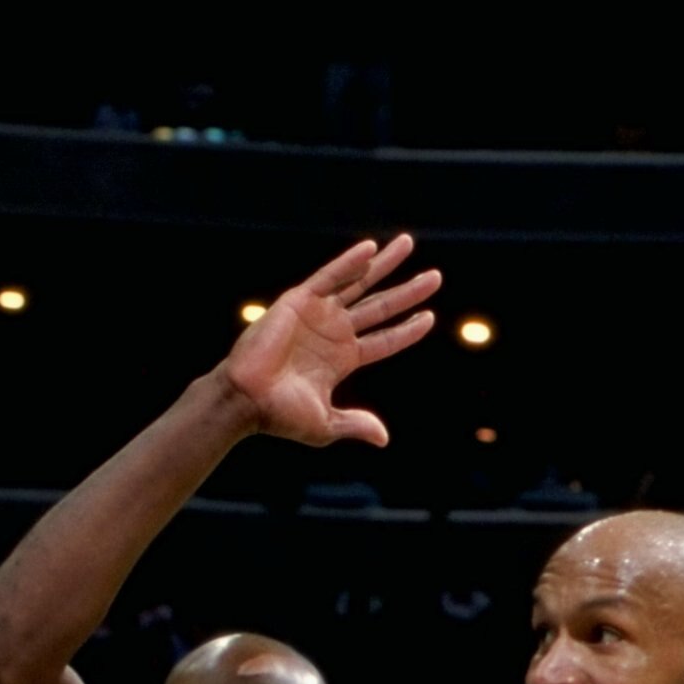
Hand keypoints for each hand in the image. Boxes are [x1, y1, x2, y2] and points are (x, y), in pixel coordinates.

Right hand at [220, 235, 440, 449]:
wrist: (246, 400)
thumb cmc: (280, 416)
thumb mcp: (326, 425)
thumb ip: (355, 424)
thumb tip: (383, 438)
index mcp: (343, 359)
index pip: (384, 340)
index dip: (407, 329)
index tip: (430, 317)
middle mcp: (334, 332)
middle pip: (380, 306)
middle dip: (408, 291)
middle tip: (436, 277)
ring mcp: (318, 314)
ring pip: (359, 284)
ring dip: (384, 265)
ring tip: (408, 244)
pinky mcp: (299, 301)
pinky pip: (330, 277)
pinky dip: (350, 262)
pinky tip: (371, 248)